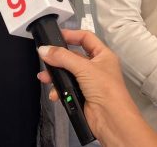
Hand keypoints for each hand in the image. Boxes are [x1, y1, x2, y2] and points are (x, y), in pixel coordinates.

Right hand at [38, 29, 156, 146]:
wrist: (111, 120)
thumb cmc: (107, 91)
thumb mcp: (84, 68)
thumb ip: (62, 57)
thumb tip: (45, 50)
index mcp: (103, 55)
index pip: (85, 38)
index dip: (71, 34)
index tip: (55, 35)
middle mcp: (96, 67)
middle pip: (73, 56)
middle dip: (58, 59)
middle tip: (45, 58)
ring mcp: (89, 81)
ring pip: (67, 72)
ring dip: (55, 75)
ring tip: (45, 78)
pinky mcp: (82, 94)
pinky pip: (66, 87)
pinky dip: (59, 90)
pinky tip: (54, 93)